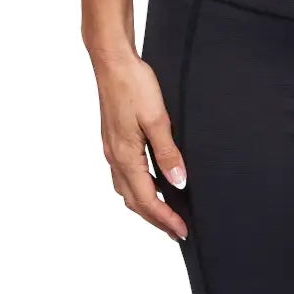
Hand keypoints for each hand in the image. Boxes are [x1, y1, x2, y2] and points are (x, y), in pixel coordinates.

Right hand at [94, 52, 188, 239]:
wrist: (113, 63)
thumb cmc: (134, 85)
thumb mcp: (157, 119)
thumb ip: (168, 153)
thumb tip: (179, 183)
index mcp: (125, 156)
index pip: (146, 199)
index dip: (165, 218)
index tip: (182, 231)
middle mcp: (114, 157)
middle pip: (134, 200)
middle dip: (155, 219)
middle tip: (177, 231)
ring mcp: (111, 150)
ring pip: (127, 189)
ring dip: (146, 205)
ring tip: (166, 213)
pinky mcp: (113, 141)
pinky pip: (124, 175)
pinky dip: (139, 187)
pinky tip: (153, 183)